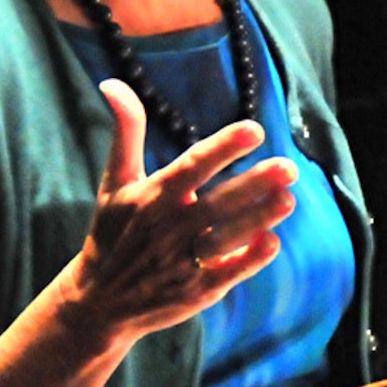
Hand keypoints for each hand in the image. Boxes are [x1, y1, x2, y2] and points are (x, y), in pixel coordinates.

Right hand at [61, 79, 297, 344]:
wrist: (97, 303)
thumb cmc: (112, 233)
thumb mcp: (115, 183)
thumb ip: (126, 133)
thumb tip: (112, 82)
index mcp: (151, 197)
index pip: (192, 167)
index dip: (223, 148)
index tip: (254, 130)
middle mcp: (168, 228)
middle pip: (217, 203)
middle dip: (253, 185)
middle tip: (289, 167)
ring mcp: (181, 262)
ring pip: (226, 238)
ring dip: (258, 219)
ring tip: (289, 200)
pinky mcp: (194, 291)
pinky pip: (227, 273)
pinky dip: (249, 259)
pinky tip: (272, 242)